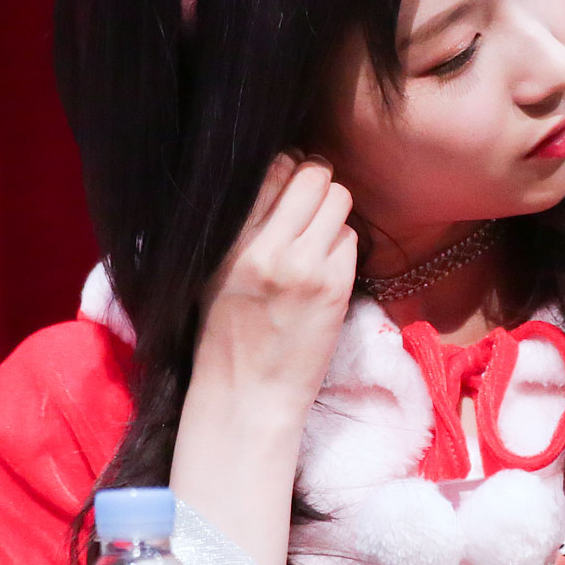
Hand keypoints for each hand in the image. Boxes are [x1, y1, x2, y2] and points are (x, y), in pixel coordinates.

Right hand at [170, 153, 355, 564]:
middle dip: (317, 184)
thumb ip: (240, 227)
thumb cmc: (224, 335)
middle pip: (313, 174)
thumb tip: (276, 176)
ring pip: (339, 200)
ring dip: (333, 213)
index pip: (272, 168)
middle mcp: (267, 247)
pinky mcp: (335, 288)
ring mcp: (305, 267)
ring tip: (318, 237)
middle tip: (311, 206)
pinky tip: (327, 268)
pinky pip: (351, 238)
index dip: (286, 168)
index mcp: (230, 241)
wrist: (247, 396)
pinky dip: (343, 245)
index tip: (287, 186)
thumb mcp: (214, 272)